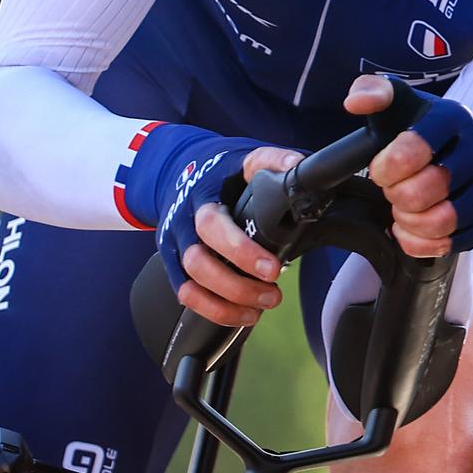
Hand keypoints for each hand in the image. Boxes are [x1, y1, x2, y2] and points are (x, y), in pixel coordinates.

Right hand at [121, 125, 300, 326]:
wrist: (180, 171)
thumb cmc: (222, 172)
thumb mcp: (246, 158)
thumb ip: (272, 161)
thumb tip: (297, 167)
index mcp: (202, 196)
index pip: (213, 223)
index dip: (240, 250)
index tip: (272, 268)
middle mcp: (184, 222)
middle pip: (198, 259)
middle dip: (237, 283)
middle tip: (274, 290)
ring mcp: (176, 245)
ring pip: (191, 281)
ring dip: (229, 300)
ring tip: (265, 303)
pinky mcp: (175, 264)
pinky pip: (187, 295)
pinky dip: (216, 311)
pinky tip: (245, 313)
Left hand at [344, 75, 472, 256]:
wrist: (453, 154)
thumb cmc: (416, 132)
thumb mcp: (395, 106)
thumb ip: (372, 92)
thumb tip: (355, 102)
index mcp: (453, 117)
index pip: (411, 151)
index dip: (385, 169)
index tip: (380, 170)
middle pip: (425, 191)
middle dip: (397, 197)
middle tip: (393, 192)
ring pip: (443, 221)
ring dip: (410, 222)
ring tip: (402, 212)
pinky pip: (456, 242)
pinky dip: (424, 243)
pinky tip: (414, 229)